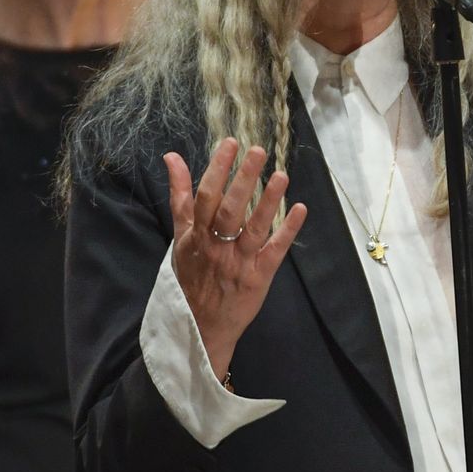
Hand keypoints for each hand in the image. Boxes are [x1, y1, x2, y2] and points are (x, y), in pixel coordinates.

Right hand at [165, 138, 306, 380]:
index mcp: (196, 236)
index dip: (217, 169)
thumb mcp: (179, 237)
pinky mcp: (259, 277)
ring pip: (254, 228)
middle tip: (258, 150)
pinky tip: (300, 209)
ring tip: (282, 175)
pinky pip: (275, 251)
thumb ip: (179, 197)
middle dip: (243, 179)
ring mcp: (238, 262)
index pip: (205, 197)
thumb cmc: (192, 276)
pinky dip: (288, 231)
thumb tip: (172, 157)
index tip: (230, 144)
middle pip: (230, 209)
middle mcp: (216, 247)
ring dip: (268, 201)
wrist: (201, 327)